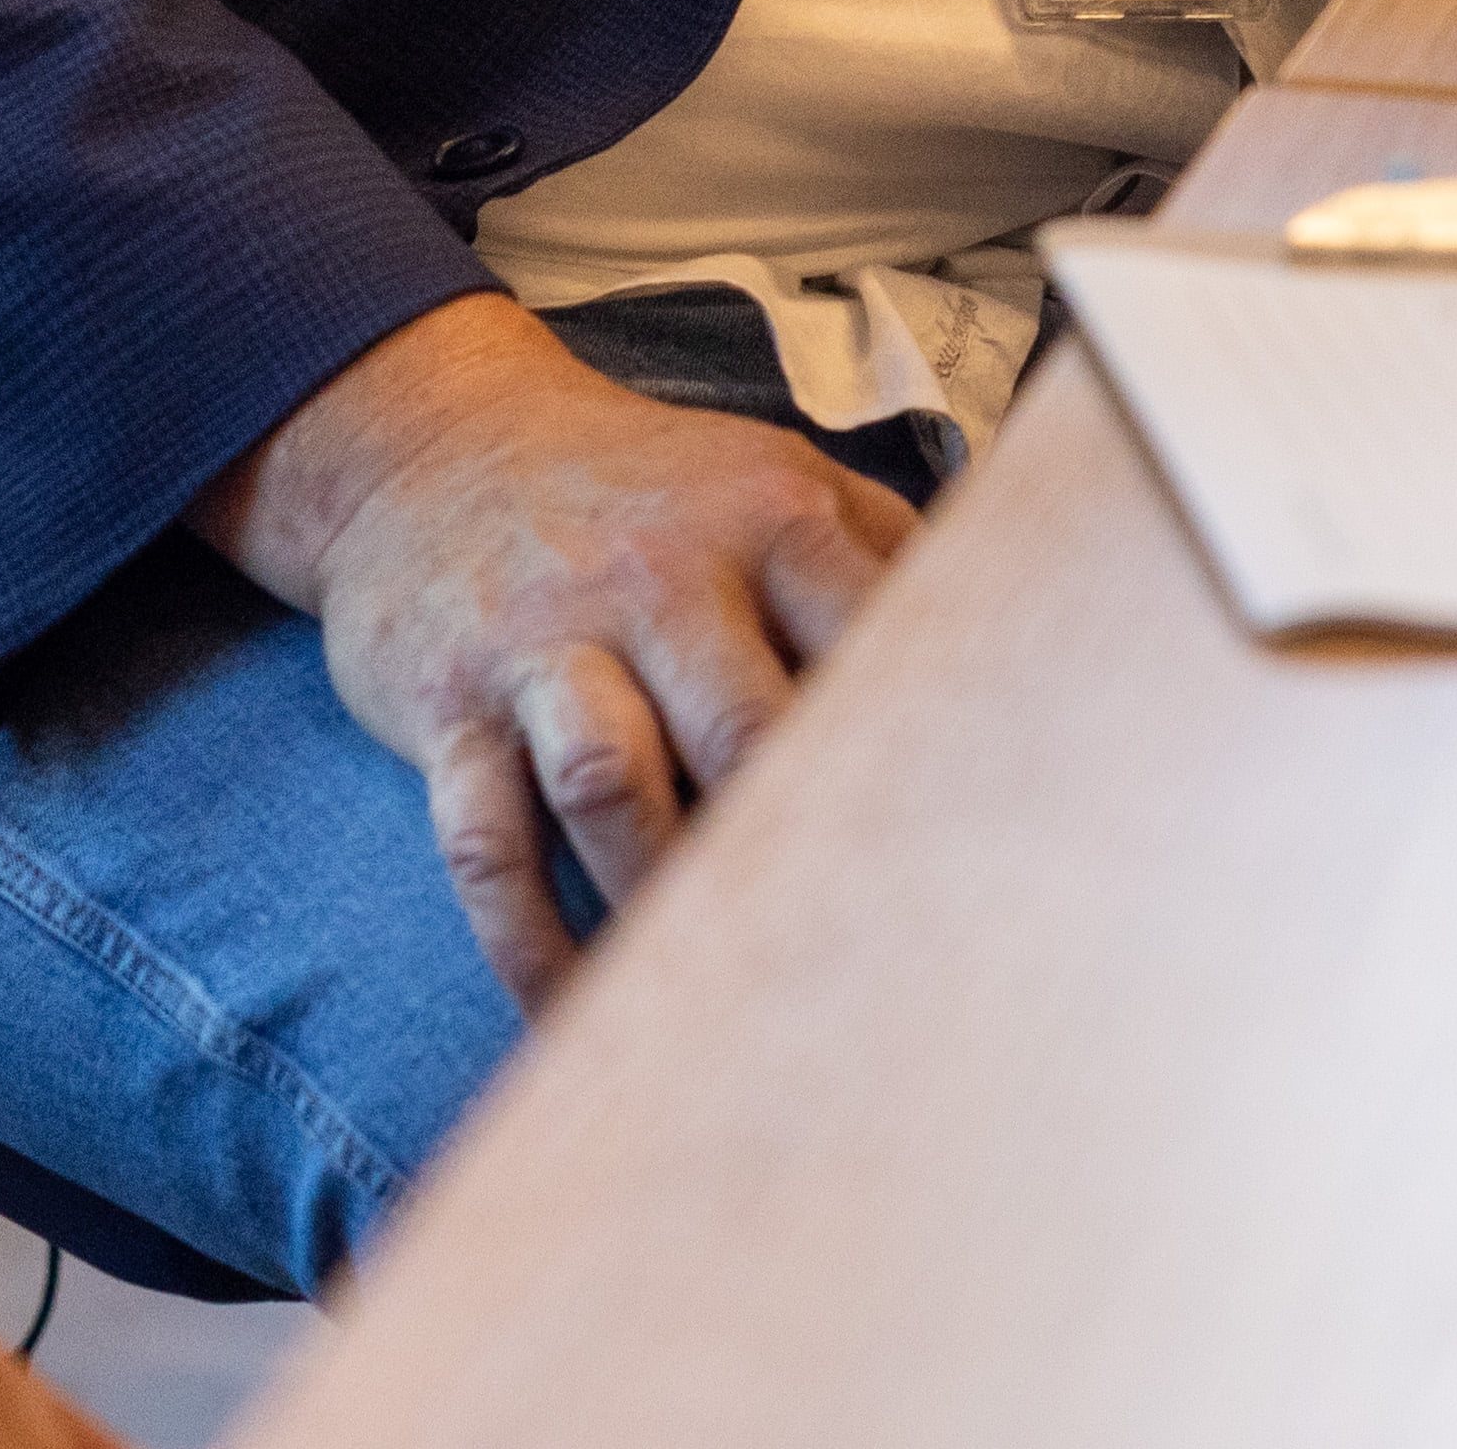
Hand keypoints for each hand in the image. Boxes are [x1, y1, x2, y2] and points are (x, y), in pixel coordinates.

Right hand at [191, 295, 913, 1006]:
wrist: (424, 441)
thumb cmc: (641, 490)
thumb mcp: (769, 474)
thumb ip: (890, 552)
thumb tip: (1032, 647)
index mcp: (764, 520)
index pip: (865, 640)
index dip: (917, 755)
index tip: (976, 861)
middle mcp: (654, 576)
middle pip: (746, 730)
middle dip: (803, 848)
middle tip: (865, 962)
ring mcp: (542, 643)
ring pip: (613, 788)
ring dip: (666, 902)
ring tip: (727, 999)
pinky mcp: (447, 709)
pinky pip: (488, 848)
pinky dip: (534, 948)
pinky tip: (583, 1015)